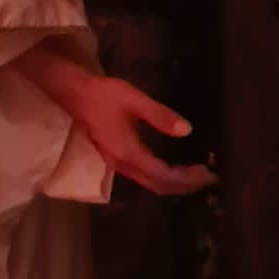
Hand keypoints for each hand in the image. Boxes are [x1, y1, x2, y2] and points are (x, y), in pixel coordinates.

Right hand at [71, 77, 217, 196]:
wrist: (70, 93)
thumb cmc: (101, 94)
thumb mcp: (133, 99)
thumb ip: (160, 115)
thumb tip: (187, 130)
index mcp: (127, 151)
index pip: (163, 175)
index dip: (187, 178)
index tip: (208, 173)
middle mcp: (121, 164)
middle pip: (157, 186)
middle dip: (184, 186)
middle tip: (208, 178)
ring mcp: (115, 163)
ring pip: (149, 184)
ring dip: (173, 184)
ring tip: (194, 175)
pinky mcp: (114, 158)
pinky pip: (142, 177)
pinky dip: (161, 178)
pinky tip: (171, 168)